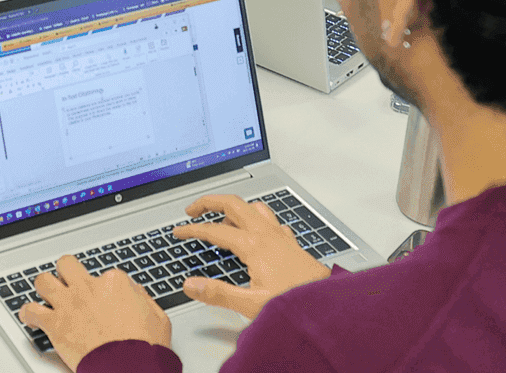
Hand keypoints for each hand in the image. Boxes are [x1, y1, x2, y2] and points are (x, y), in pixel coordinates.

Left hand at [17, 255, 169, 369]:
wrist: (129, 367)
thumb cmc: (144, 347)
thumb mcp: (158, 317)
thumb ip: (143, 298)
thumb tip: (134, 291)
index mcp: (114, 283)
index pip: (103, 274)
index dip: (102, 287)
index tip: (102, 298)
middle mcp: (88, 288)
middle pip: (67, 265)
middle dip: (66, 273)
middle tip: (68, 284)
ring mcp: (69, 304)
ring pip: (43, 281)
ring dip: (43, 288)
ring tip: (45, 295)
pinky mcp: (55, 324)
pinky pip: (30, 311)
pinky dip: (28, 313)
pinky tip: (30, 316)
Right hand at [170, 195, 331, 318]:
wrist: (327, 303)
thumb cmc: (294, 302)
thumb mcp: (250, 303)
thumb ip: (218, 294)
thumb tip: (190, 285)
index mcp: (253, 246)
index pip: (214, 230)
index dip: (192, 229)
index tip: (179, 231)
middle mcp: (267, 234)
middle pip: (233, 204)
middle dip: (209, 202)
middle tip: (193, 209)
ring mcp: (280, 236)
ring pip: (253, 207)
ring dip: (234, 206)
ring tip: (221, 215)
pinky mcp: (291, 243)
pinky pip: (270, 219)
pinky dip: (256, 218)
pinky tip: (256, 229)